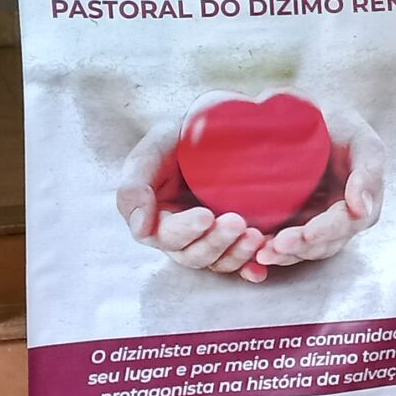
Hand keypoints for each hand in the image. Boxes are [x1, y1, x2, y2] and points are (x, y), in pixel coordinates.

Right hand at [113, 97, 272, 282]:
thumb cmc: (179, 138)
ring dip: (237, 255)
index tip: (206, 216)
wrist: (217, 127)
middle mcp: (182, 236)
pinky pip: (243, 263)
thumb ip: (134, 185)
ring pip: (218, 262)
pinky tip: (260, 268)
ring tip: (256, 236)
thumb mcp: (151, 151)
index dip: (185, 230)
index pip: (166, 236)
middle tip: (237, 221)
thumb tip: (139, 229)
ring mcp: (210, 240)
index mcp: (156, 219)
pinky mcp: (236, 240)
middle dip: (216, 242)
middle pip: (194, 255)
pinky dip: (251, 268)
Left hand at [256, 105, 386, 266]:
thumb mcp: (360, 138)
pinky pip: (285, 243)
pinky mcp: (294, 222)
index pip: (345, 223)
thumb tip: (361, 209)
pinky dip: (271, 249)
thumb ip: (368, 170)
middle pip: (323, 242)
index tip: (306, 233)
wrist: (308, 115)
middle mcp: (341, 218)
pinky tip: (254, 251)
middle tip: (275, 247)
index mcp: (361, 200)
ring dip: (284, 255)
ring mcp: (317, 222)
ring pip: (304, 249)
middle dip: (300, 248)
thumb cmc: (338, 123)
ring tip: (261, 252)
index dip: (326, 231)